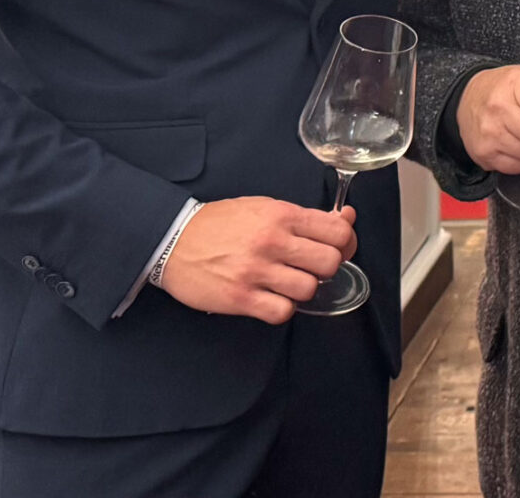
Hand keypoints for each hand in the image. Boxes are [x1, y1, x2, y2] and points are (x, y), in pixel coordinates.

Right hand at [158, 196, 356, 325]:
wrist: (173, 239)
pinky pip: (282, 312)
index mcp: (281, 215)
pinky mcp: (240, 298)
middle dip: (327, 268)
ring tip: (287, 283)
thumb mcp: (264, 208)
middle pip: (330, 262)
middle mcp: (271, 241)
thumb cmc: (221, 223)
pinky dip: (282, 309)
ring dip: (303, 290)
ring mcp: (256, 271)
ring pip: (308, 289)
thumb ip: (305, 217)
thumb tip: (347, 217)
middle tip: (311, 268)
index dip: (346, 243)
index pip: (337, 231)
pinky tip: (271, 298)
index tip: (339, 248)